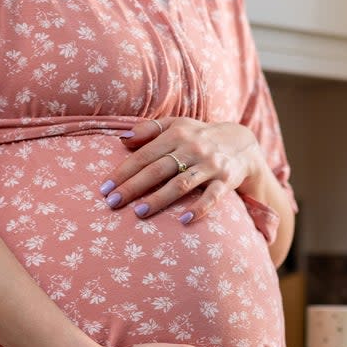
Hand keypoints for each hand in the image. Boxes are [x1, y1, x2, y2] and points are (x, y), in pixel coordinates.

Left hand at [99, 117, 268, 223]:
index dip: (123, 171)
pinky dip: (199, 208)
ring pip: (181, 183)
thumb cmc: (199, 136)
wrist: (242, 142)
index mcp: (177, 134)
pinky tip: (183, 221)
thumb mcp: (177, 125)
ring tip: (138, 213)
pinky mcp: (226, 180)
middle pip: (158, 169)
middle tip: (112, 203)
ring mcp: (210, 165)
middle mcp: (193, 148)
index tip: (104, 187)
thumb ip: (149, 129)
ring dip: (159, 199)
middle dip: (133, 187)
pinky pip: (212, 196)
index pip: (145, 154)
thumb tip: (122, 139)